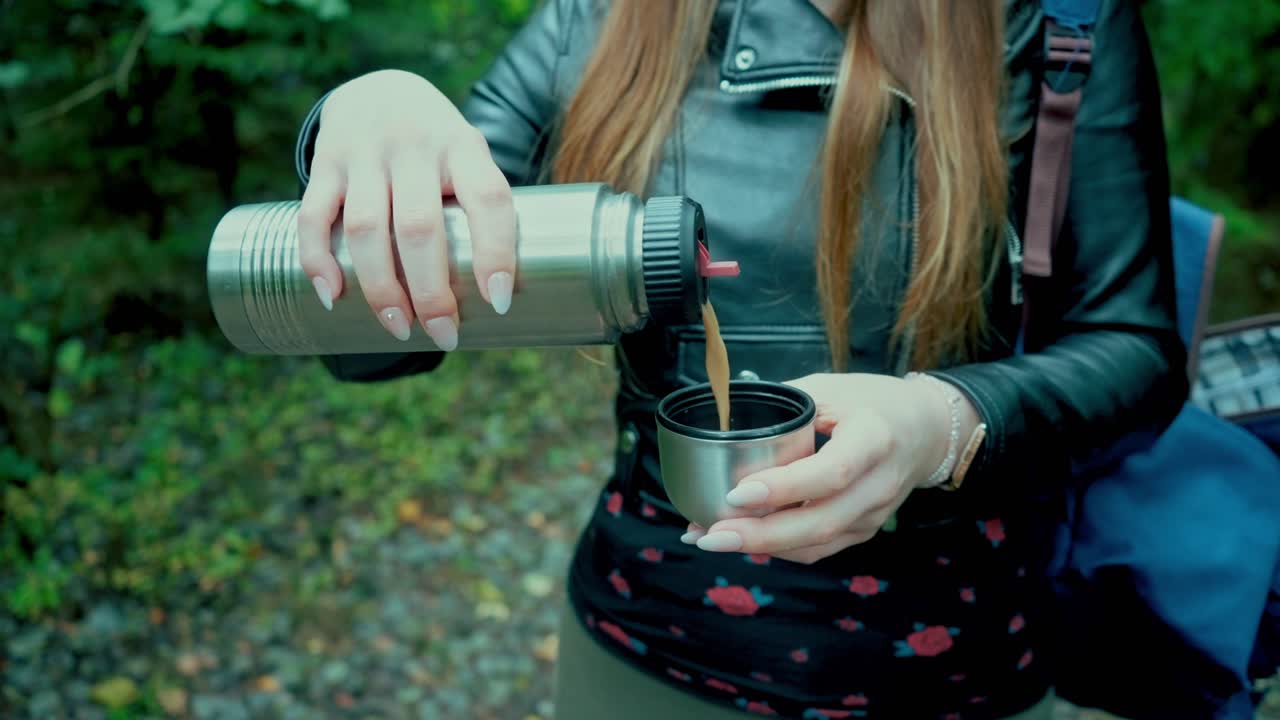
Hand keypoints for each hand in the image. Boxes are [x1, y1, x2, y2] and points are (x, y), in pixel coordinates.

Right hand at [298, 69, 516, 349]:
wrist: (380, 88)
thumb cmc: (439, 150)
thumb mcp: (470, 161)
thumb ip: (478, 215)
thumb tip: (497, 303)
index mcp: (463, 147)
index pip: (488, 199)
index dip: (496, 252)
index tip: (499, 302)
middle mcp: (414, 146)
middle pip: (419, 226)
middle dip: (432, 292)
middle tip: (445, 335)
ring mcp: (365, 153)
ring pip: (367, 228)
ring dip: (381, 288)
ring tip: (399, 329)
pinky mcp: (325, 163)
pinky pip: (313, 216)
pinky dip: (319, 260)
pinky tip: (332, 296)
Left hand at [681, 373, 977, 563]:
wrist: (925, 430)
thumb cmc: (870, 402)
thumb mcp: (829, 389)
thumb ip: (783, 408)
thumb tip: (722, 427)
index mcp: (874, 438)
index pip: (831, 473)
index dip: (784, 488)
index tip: (737, 492)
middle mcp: (879, 484)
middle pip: (820, 522)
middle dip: (759, 535)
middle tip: (708, 533)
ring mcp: (874, 514)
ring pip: (816, 544)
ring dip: (760, 546)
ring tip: (709, 537)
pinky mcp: (864, 530)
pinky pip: (818, 549)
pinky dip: (776, 549)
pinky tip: (740, 539)